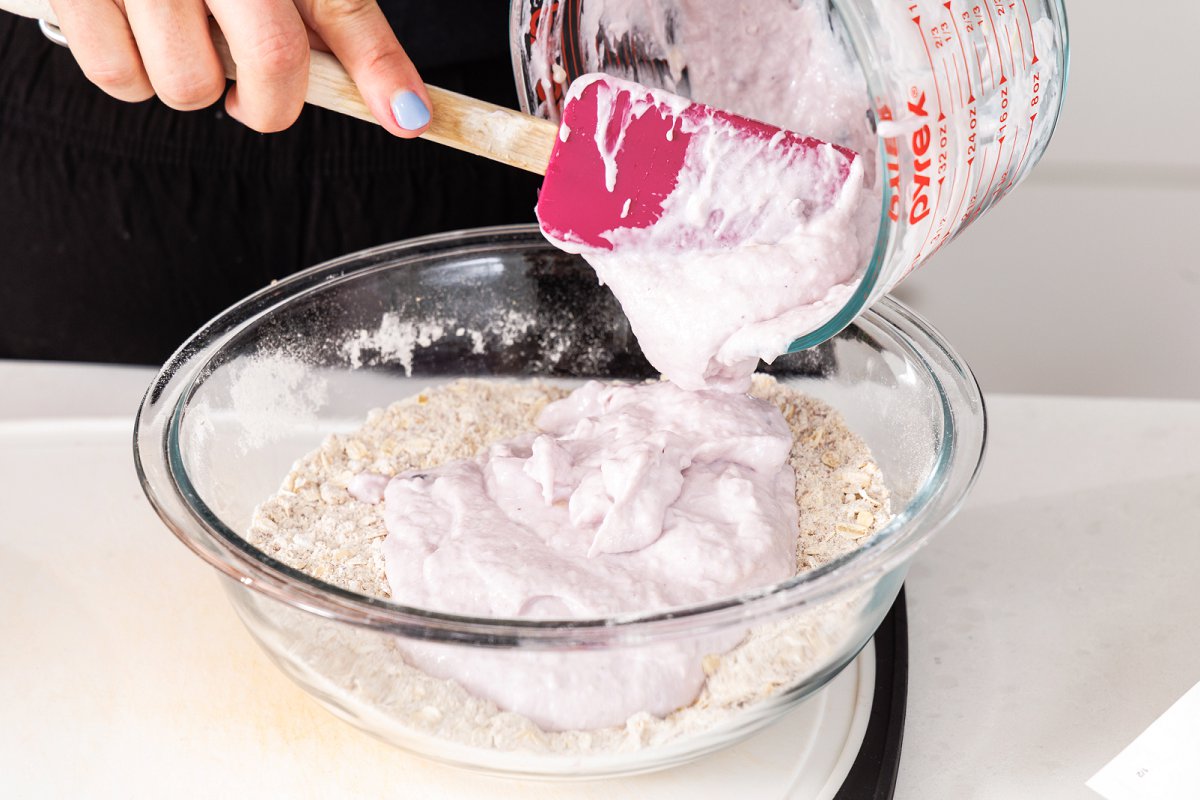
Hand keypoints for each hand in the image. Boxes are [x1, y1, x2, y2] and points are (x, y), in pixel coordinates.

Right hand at [48, 0, 431, 135]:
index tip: (409, 116)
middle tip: (252, 82)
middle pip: (272, 65)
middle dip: (269, 102)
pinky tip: (137, 28)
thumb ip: (344, 27)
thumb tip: (406, 112)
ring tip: (181, 30)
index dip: (382, 70)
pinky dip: (132, 73)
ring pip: (187, 87)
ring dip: (192, 83)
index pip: (344, 8)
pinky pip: (117, 76)